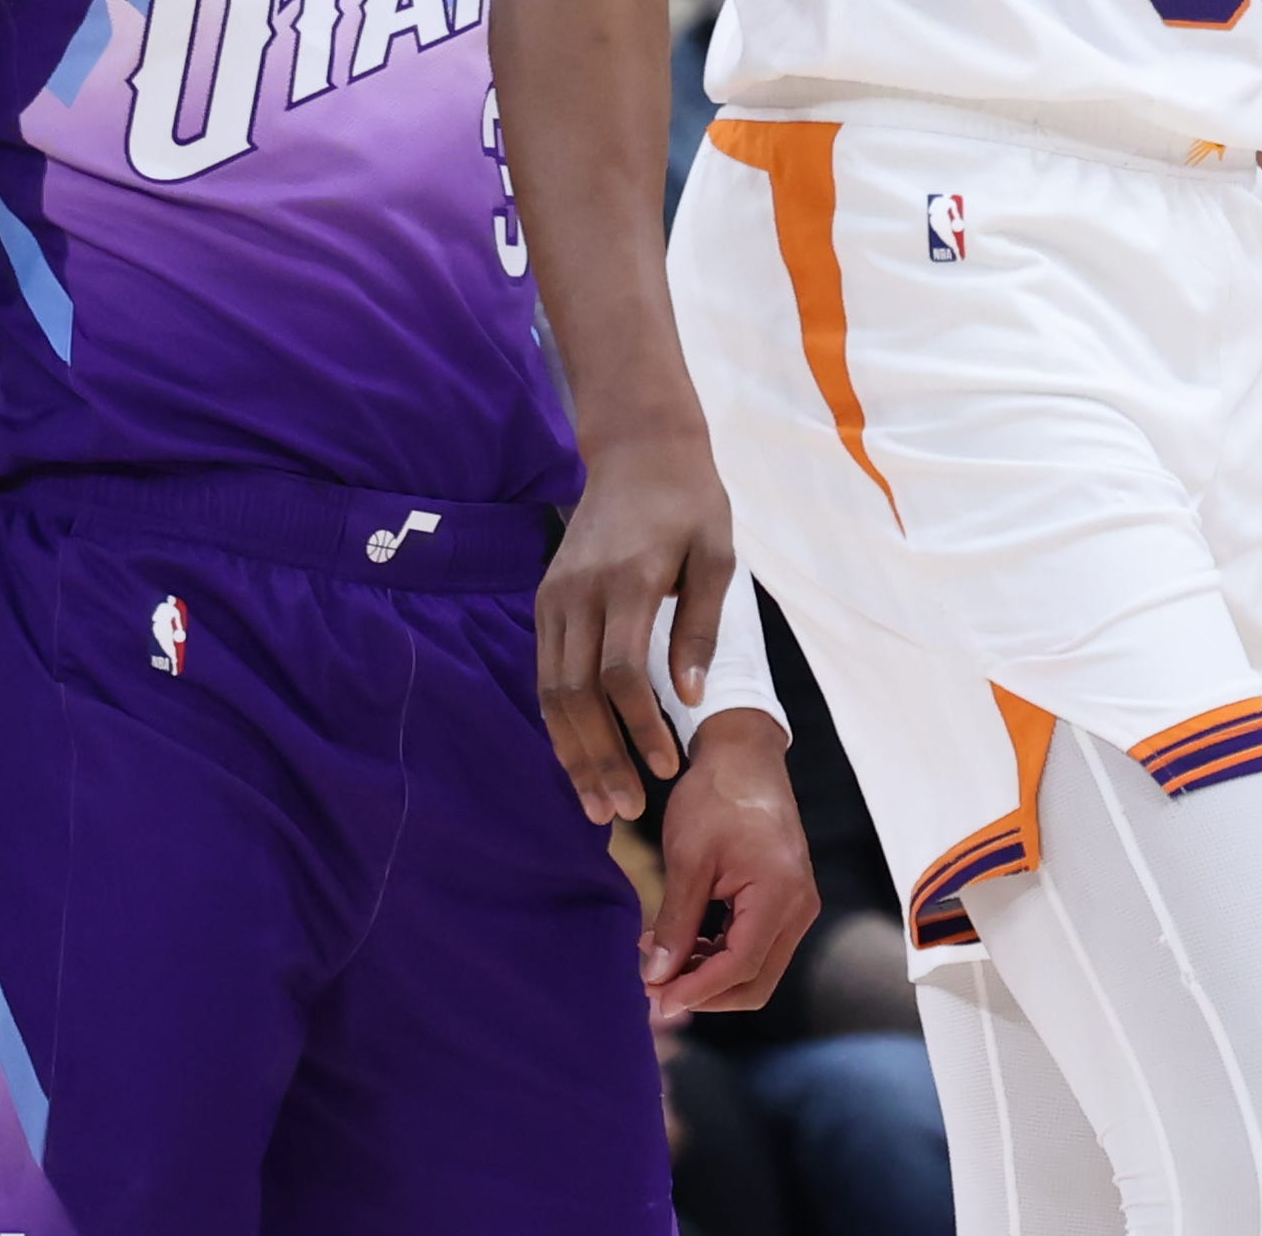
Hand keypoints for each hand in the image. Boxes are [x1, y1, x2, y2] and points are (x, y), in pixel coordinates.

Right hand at [537, 425, 733, 823]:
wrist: (638, 450)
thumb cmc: (690, 504)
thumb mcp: (717, 556)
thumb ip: (701, 629)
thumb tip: (690, 700)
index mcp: (629, 580)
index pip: (621, 672)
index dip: (638, 726)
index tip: (665, 767)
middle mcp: (580, 592)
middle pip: (576, 694)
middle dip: (598, 759)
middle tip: (625, 812)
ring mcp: (554, 596)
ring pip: (550, 690)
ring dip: (572, 752)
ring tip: (598, 804)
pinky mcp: (545, 600)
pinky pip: (546, 672)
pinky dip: (560, 721)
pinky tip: (580, 756)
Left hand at [641, 711, 822, 1023]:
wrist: (745, 757)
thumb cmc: (716, 797)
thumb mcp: (687, 858)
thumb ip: (676, 922)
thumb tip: (657, 976)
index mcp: (779, 894)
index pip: (741, 967)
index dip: (695, 991)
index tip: (653, 998)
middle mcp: (798, 907)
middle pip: (755, 982)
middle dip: (703, 993)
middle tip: (652, 986)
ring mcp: (796, 906)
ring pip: (756, 970)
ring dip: (708, 976)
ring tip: (658, 959)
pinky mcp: (785, 901)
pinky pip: (756, 947)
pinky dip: (719, 956)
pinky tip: (682, 942)